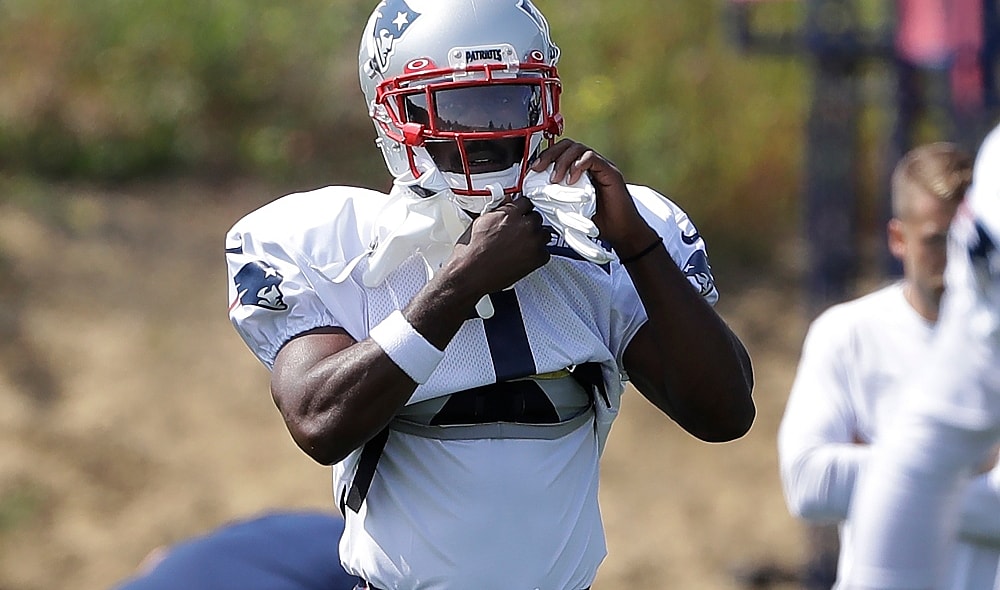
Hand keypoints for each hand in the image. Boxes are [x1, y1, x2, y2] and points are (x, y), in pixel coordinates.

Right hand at [445, 197, 550, 296]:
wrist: (470, 273)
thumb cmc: (471, 252)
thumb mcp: (481, 222)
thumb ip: (498, 210)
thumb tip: (506, 204)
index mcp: (510, 213)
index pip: (526, 202)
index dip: (523, 210)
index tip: (522, 214)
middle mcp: (524, 225)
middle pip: (537, 217)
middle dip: (529, 224)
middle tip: (519, 233)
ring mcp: (533, 242)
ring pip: (544, 234)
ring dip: (536, 238)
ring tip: (522, 246)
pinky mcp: (538, 258)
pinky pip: (546, 252)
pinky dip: (538, 255)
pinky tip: (524, 257)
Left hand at [529, 138, 653, 249]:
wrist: (621, 232)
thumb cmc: (598, 223)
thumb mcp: (568, 211)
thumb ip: (554, 200)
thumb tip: (533, 197)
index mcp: (579, 171)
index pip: (559, 153)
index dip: (544, 157)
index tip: (532, 170)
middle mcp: (590, 165)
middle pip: (567, 145)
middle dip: (549, 155)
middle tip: (538, 169)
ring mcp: (601, 167)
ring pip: (578, 149)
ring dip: (562, 161)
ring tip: (555, 179)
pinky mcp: (610, 172)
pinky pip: (592, 158)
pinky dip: (578, 165)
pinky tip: (571, 180)